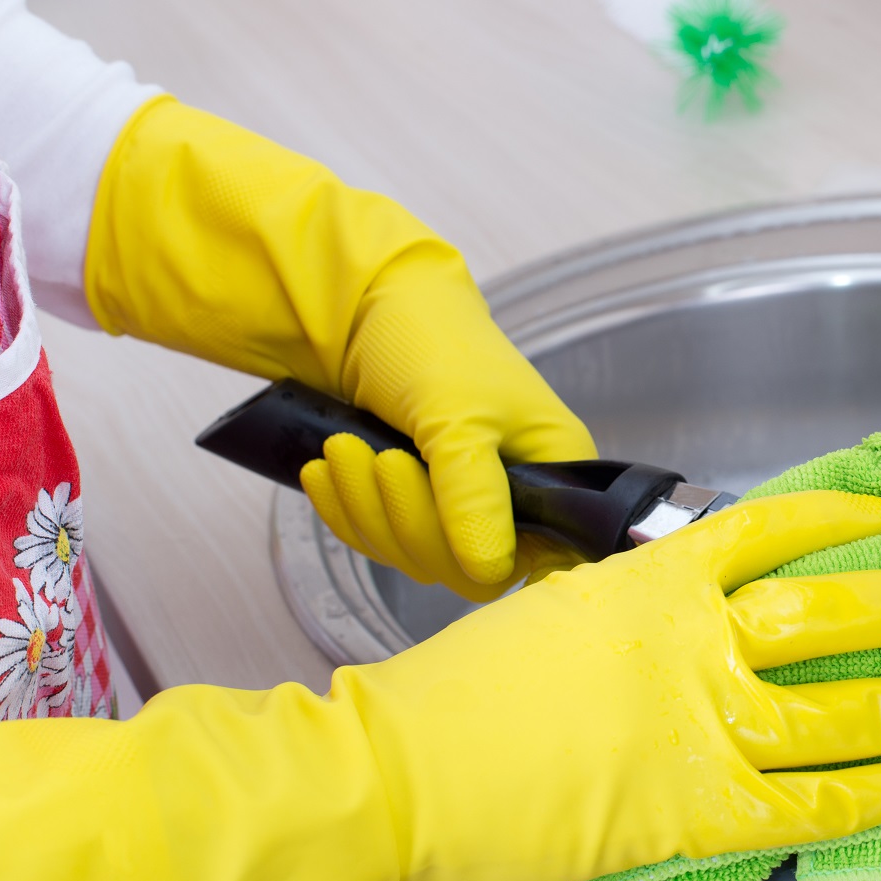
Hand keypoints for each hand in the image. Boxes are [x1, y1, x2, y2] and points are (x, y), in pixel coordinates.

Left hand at [86, 97, 594, 599]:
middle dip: (406, 518)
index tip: (434, 503)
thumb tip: (490, 573)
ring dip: (367, 508)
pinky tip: (326, 469)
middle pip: (466, 565)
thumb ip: (476, 498)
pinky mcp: (415, 502)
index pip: (538, 557)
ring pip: (416, 556)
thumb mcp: (457, 418)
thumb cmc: (431, 344)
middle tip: (375, 459)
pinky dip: (347, 509)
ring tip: (341, 449)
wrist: (364, 306)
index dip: (483, 552)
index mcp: (554, 472)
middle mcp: (518, 496)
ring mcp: (463, 501)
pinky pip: (381, 539)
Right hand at [343, 489, 880, 880]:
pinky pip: (812, 803)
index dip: (836, 520)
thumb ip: (628, 610)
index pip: (768, 529)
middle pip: (830, 610)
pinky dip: (877, 795)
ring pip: (839, 708)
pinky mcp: (697, 809)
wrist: (394, 769)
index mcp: (651, 580)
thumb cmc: (454, 693)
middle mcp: (693, 640)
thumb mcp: (549, 613)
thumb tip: (677, 616)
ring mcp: (701, 724)